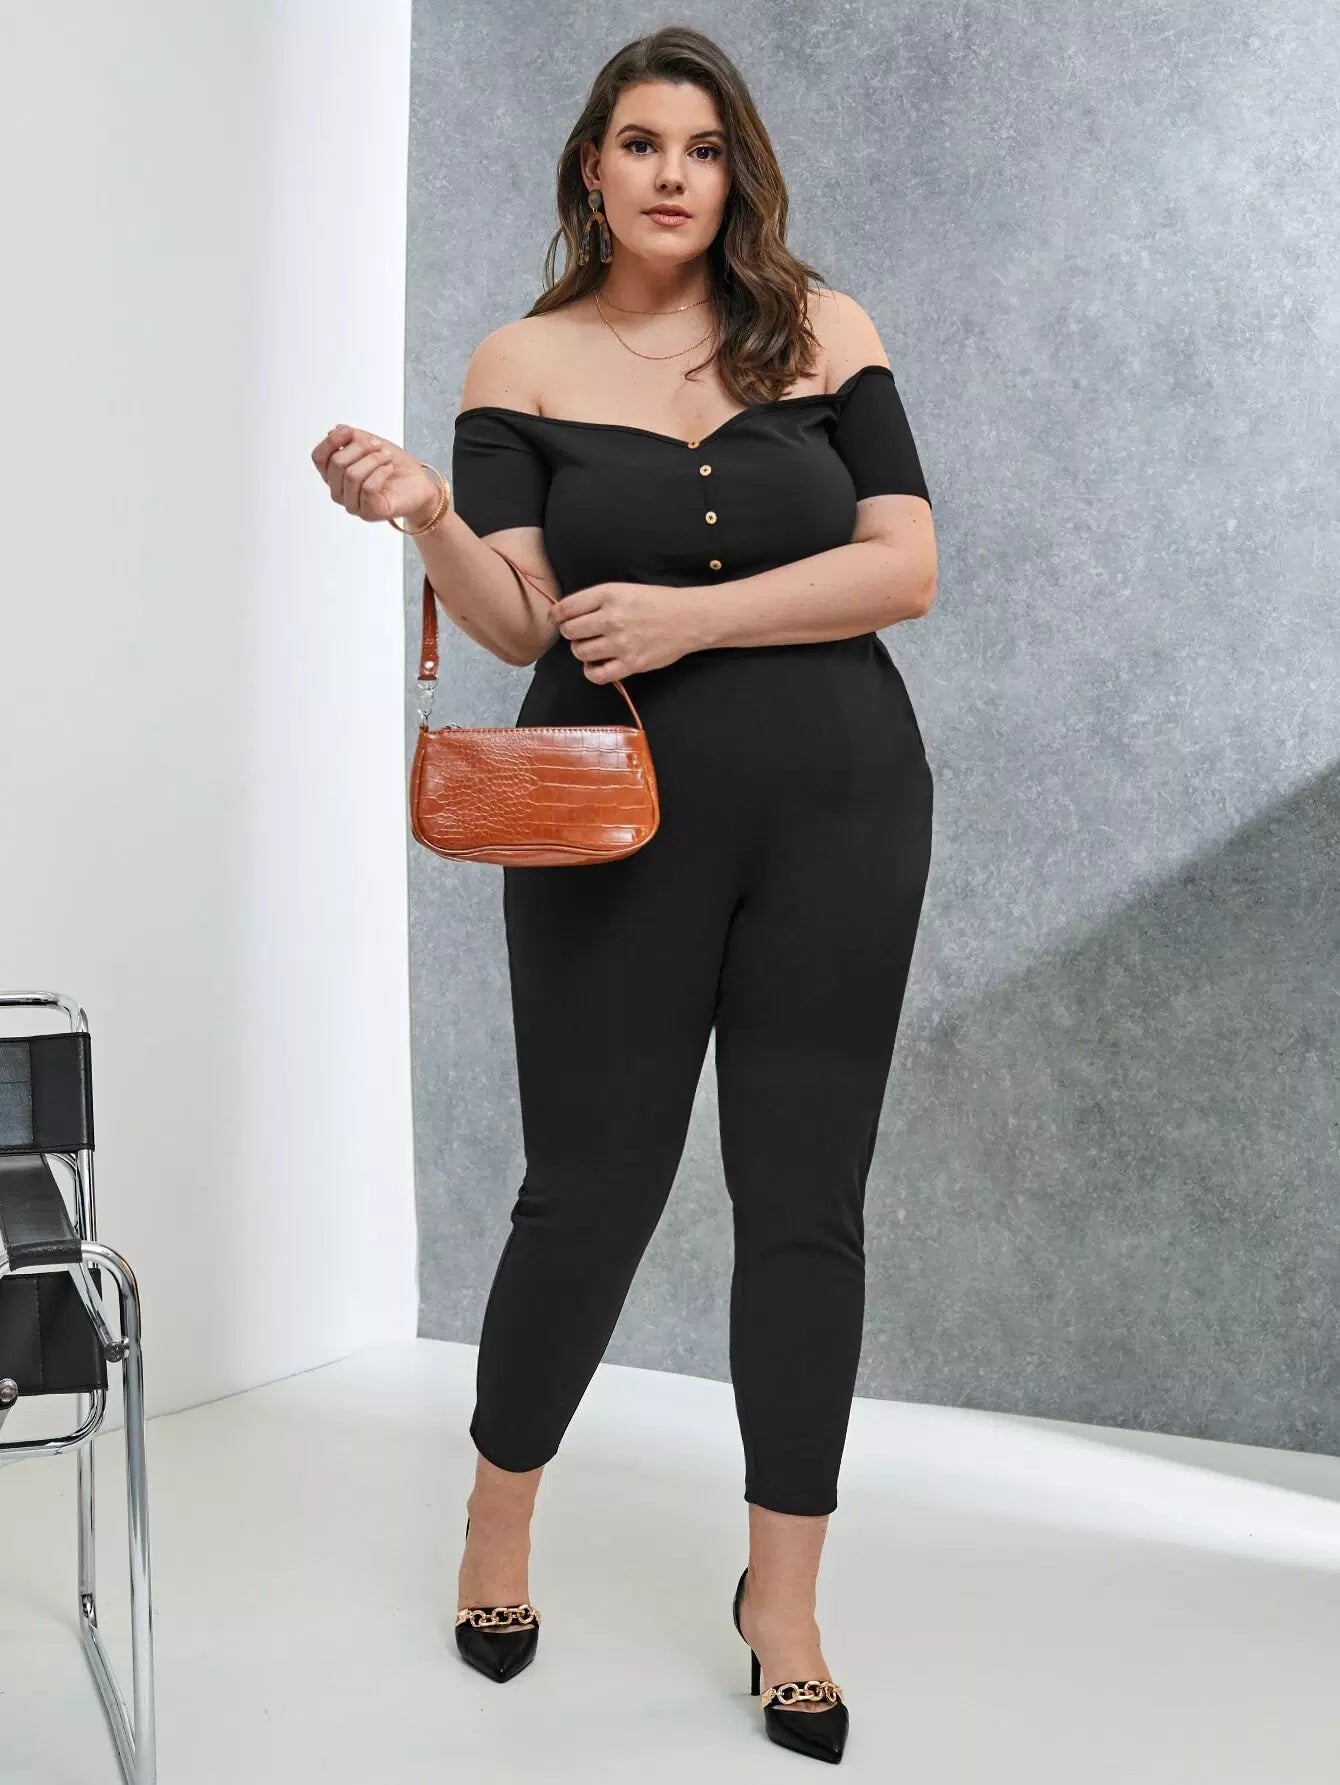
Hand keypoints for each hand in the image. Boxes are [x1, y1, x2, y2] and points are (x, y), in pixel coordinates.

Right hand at [310, 424, 440, 526]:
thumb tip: (334, 430)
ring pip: (351, 474)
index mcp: (335, 475)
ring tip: (386, 457)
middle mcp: (339, 492)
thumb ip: (352, 437)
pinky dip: (381, 472)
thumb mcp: (371, 444)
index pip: (318, 457)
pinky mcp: (370, 512)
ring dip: (373, 459)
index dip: (332, 441)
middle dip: (360, 448)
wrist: (418, 484)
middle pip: (336, 463)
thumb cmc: (395, 467)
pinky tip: (389, 469)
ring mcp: (353, 505)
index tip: (351, 432)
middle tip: (379, 446)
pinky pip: (367, 488)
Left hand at [551, 581, 698, 681]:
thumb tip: (566, 613)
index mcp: (609, 595)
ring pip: (581, 652)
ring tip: (592, 646)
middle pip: (570, 631)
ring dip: (581, 650)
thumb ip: (596, 600)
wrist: (689, 619)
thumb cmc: (657, 602)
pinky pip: (598, 675)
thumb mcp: (624, 589)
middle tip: (579, 633)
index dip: (556, 615)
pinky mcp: (631, 664)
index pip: (566, 608)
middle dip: (570, 632)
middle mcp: (612, 618)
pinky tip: (596, 665)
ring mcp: (621, 643)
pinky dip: (591, 671)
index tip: (557, 619)